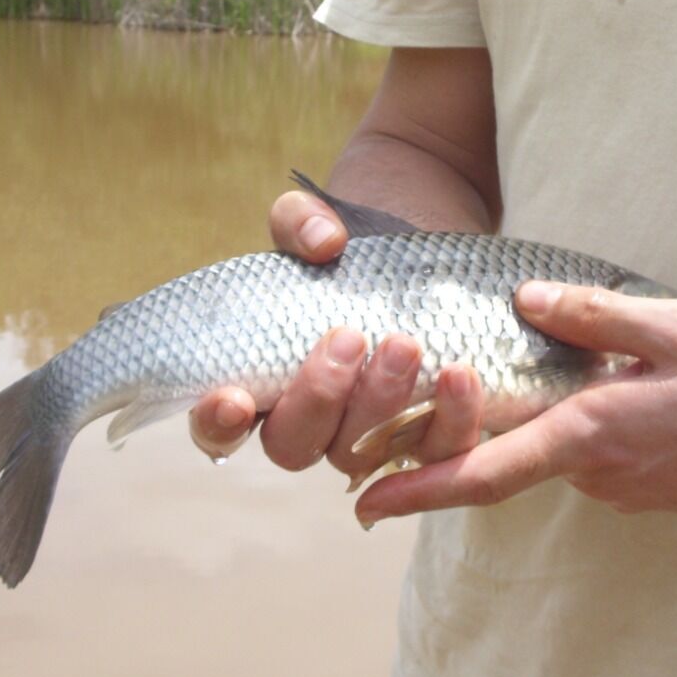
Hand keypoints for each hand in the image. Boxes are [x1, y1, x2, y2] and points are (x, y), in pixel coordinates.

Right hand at [188, 188, 486, 483]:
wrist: (426, 253)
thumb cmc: (352, 250)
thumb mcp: (318, 224)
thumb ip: (301, 222)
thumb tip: (323, 240)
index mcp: (261, 381)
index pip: (221, 427)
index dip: (218, 424)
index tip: (234, 397)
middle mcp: (311, 423)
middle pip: (294, 445)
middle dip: (319, 396)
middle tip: (348, 336)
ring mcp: (368, 437)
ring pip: (362, 454)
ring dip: (382, 405)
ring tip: (404, 342)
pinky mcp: (430, 434)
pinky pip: (439, 453)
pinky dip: (451, 421)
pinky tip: (459, 375)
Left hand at [352, 281, 676, 527]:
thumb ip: (595, 314)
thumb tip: (519, 301)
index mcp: (592, 434)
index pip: (486, 473)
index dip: (419, 489)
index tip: (365, 504)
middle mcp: (594, 472)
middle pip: (504, 458)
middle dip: (449, 443)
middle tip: (397, 421)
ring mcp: (618, 487)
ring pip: (546, 449)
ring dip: (518, 423)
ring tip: (496, 373)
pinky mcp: (640, 486)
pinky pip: (581, 452)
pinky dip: (561, 426)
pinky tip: (583, 387)